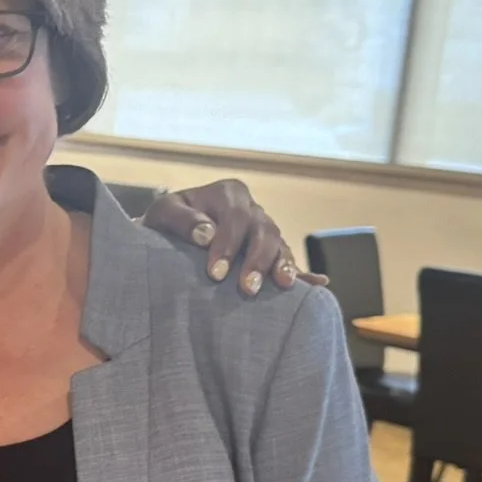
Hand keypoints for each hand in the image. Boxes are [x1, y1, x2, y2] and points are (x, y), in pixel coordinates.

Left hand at [141, 178, 326, 298]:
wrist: (166, 238)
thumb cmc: (162, 225)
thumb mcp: (163, 214)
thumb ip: (181, 220)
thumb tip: (206, 234)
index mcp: (228, 193)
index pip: (235, 218)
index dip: (227, 245)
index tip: (214, 274)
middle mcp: (251, 209)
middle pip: (265, 231)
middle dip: (257, 260)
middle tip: (247, 288)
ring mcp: (263, 230)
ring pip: (280, 244)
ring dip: (281, 265)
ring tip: (282, 286)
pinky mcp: (269, 251)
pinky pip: (289, 260)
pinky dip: (303, 272)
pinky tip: (319, 282)